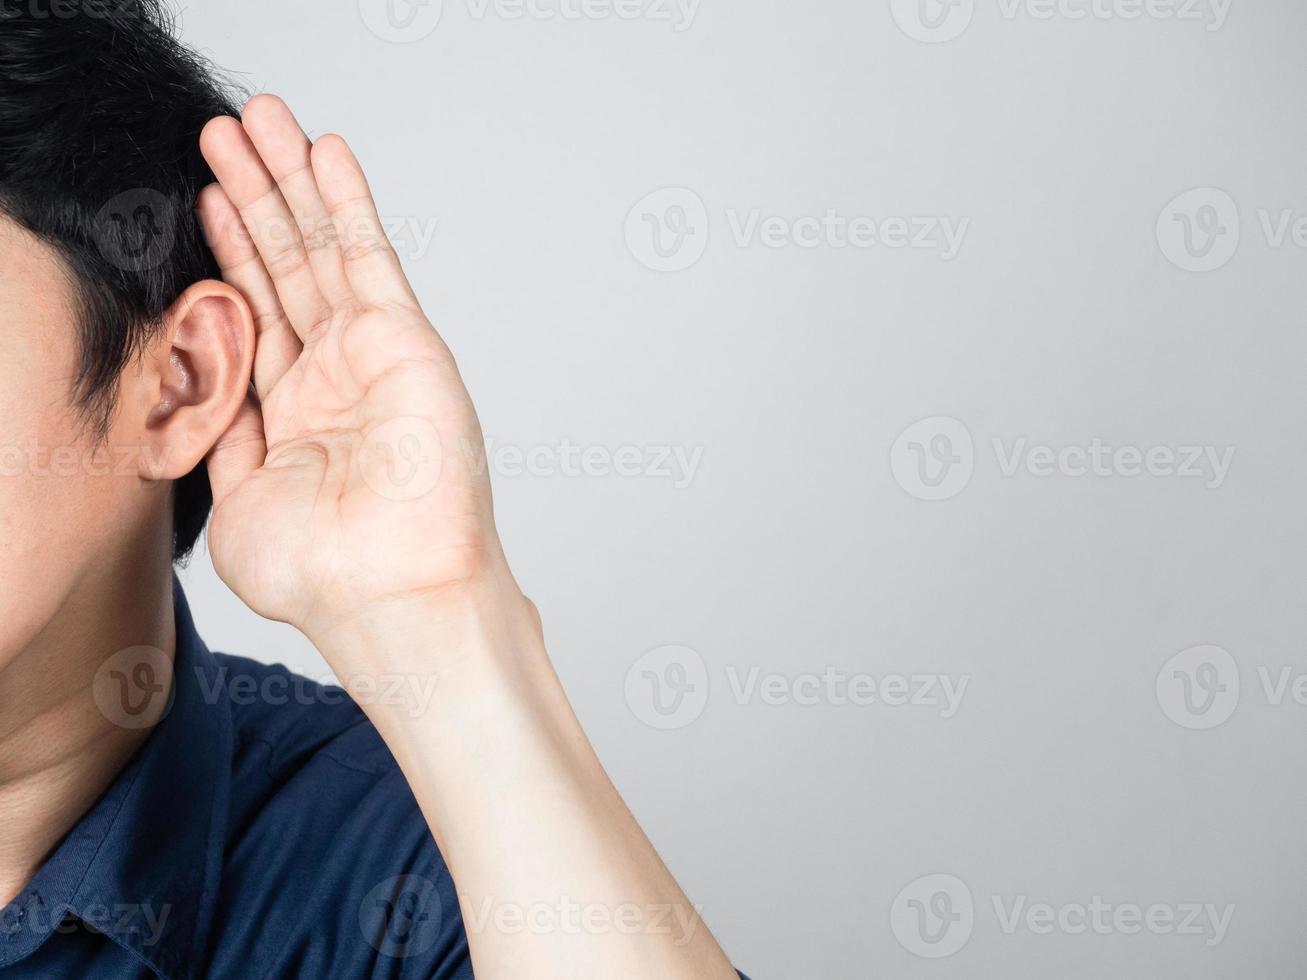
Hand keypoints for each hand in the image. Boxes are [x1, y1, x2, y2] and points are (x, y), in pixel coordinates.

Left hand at [197, 95, 509, 642]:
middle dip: (254, 197)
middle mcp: (335, 377)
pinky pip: (369, 257)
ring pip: (322, 248)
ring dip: (290, 182)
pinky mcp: (404, 341)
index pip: (257, 313)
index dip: (231, 251)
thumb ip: (220, 429)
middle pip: (286, 266)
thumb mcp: (235, 499)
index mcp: (294, 415)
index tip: (207, 197)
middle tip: (227, 130)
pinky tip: (324, 153)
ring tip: (262, 118)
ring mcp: (372, 355)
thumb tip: (201, 374)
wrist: (390, 595)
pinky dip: (346, 203)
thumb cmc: (324, 574)